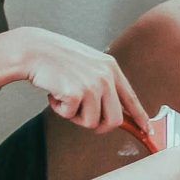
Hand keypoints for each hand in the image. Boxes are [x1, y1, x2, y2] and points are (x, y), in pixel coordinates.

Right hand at [7, 27, 146, 134]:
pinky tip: (55, 93)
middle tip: (82, 117)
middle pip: (115, 120)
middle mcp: (105, 76)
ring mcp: (92, 85)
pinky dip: (60, 110)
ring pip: (92, 122)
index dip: (139, 117)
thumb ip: (103, 83)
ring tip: (64, 96)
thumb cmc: (57, 59)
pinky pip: (71, 117)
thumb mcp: (88, 64)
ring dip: (74, 115)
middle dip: (99, 126)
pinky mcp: (77, 93)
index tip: (146, 129)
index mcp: (110, 68)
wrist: (33, 50)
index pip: (131, 98)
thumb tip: (115, 111)